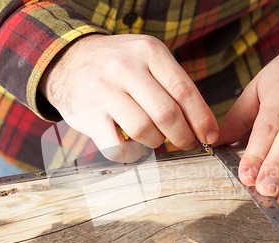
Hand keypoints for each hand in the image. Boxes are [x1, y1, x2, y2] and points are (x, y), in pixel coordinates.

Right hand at [39, 34, 218, 162]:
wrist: (69, 61)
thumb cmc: (117, 66)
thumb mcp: (147, 59)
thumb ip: (172, 85)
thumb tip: (202, 125)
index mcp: (148, 51)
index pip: (184, 90)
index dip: (201, 118)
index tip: (209, 136)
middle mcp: (125, 68)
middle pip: (166, 114)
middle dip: (183, 136)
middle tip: (186, 143)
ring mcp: (104, 91)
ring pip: (144, 131)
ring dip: (156, 143)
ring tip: (155, 138)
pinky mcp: (88, 115)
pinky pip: (117, 147)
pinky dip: (131, 154)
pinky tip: (133, 146)